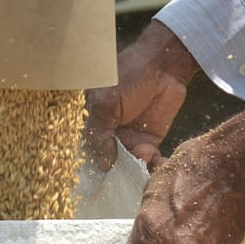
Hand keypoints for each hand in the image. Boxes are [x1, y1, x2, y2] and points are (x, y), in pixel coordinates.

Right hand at [85, 20, 198, 171]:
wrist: (163, 66)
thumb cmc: (127, 77)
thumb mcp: (105, 102)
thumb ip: (99, 133)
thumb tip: (102, 165)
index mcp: (87, 124)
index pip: (81, 150)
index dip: (86, 166)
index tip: (93, 178)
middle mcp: (104, 136)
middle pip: (103, 164)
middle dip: (114, 173)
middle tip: (123, 173)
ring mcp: (125, 141)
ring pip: (126, 167)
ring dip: (136, 168)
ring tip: (145, 154)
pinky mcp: (147, 143)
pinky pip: (148, 162)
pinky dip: (154, 167)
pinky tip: (159, 163)